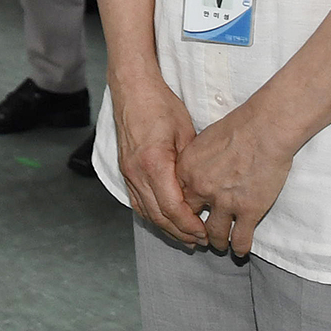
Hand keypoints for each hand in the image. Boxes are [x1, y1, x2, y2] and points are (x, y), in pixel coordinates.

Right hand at [110, 76, 205, 246]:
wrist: (132, 89)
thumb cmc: (160, 105)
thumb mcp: (185, 133)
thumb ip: (191, 166)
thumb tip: (202, 191)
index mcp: (154, 163)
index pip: (173, 208)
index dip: (190, 225)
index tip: (205, 233)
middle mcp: (137, 172)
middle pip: (159, 216)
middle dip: (180, 232)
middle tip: (200, 241)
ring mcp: (128, 173)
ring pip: (146, 212)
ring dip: (166, 228)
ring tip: (185, 238)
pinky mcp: (125, 170)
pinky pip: (137, 202)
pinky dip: (152, 216)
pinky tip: (164, 221)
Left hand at [174, 101, 296, 258]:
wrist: (265, 129)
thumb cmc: (238, 126)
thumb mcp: (203, 139)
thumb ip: (194, 160)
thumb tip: (193, 170)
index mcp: (187, 170)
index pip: (174, 198)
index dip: (179, 210)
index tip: (185, 215)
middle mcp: (201, 189)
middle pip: (190, 219)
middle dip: (194, 230)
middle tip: (199, 236)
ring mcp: (224, 203)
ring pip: (214, 235)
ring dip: (216, 242)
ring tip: (219, 244)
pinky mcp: (248, 211)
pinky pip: (239, 239)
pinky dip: (239, 247)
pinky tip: (239, 250)